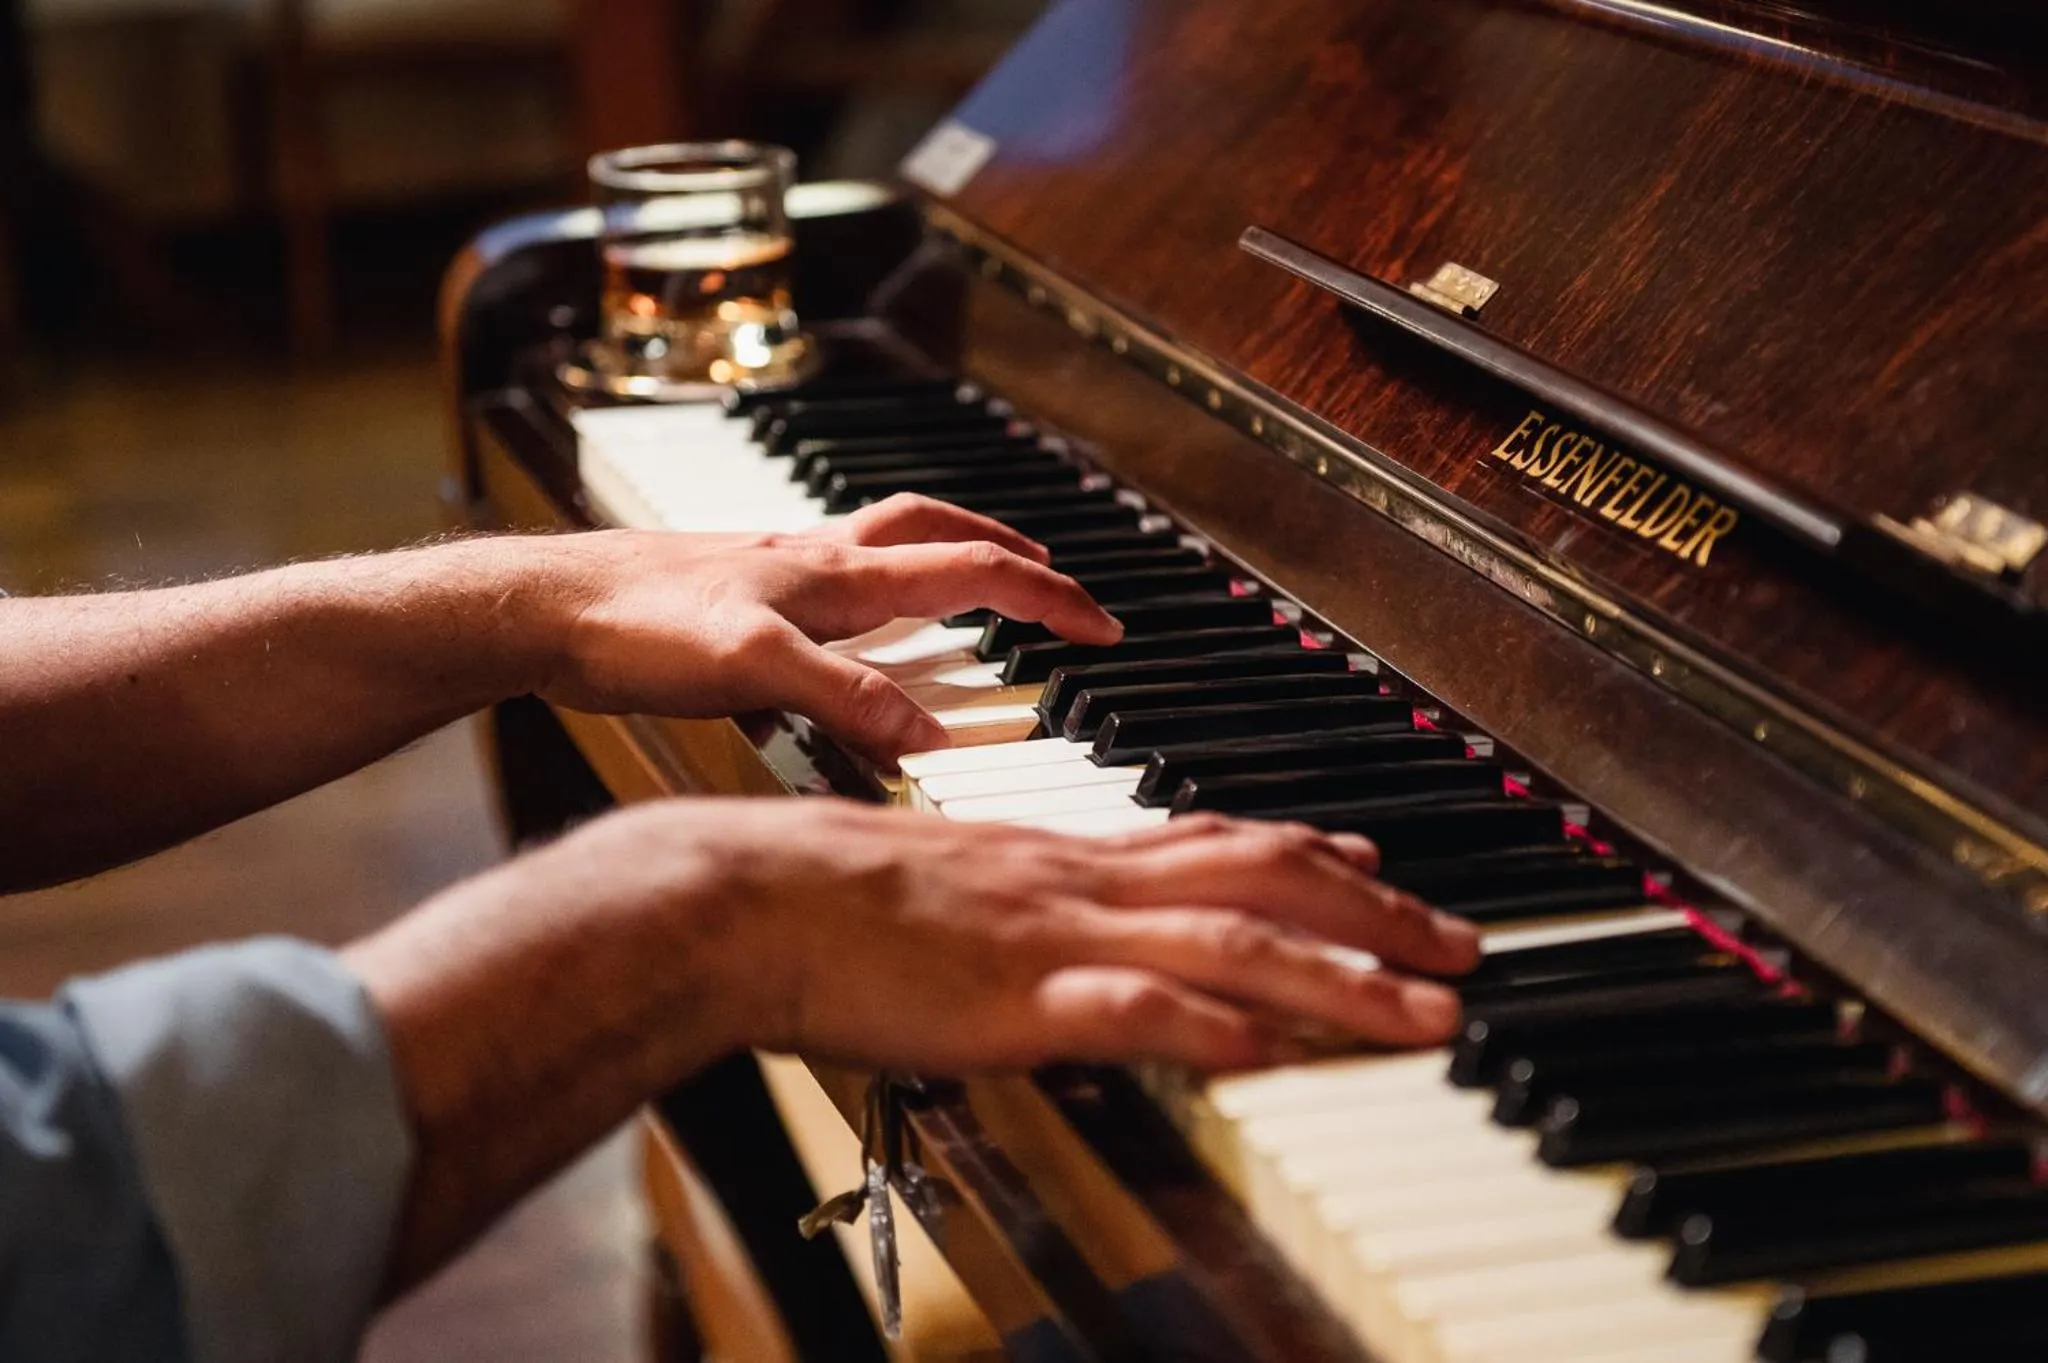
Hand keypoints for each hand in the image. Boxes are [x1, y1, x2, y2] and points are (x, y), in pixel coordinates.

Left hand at [526, 496, 1121, 762]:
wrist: (539, 609)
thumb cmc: (633, 628)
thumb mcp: (753, 672)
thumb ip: (848, 701)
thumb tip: (935, 736)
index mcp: (839, 576)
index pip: (974, 572)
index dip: (1049, 598)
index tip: (1105, 627)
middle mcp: (816, 561)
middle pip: (938, 528)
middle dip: (1009, 546)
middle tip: (1054, 576)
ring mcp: (776, 572)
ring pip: (885, 541)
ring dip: (946, 551)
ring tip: (975, 581)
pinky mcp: (738, 592)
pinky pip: (832, 574)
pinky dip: (872, 587)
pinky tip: (853, 626)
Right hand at [562, 798, 1481, 1071]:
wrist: (740, 891)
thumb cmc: (826, 899)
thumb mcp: (950, 892)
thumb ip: (1026, 912)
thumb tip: (1076, 944)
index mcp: (1063, 857)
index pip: (1216, 844)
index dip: (1312, 861)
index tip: (1380, 872)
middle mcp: (1082, 881)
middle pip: (1261, 885)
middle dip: (1376, 917)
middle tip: (1461, 943)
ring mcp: (1056, 935)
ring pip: (1230, 945)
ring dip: (1342, 978)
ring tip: (1430, 1008)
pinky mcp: (1015, 995)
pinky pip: (1132, 1008)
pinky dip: (1213, 1026)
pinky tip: (1278, 1049)